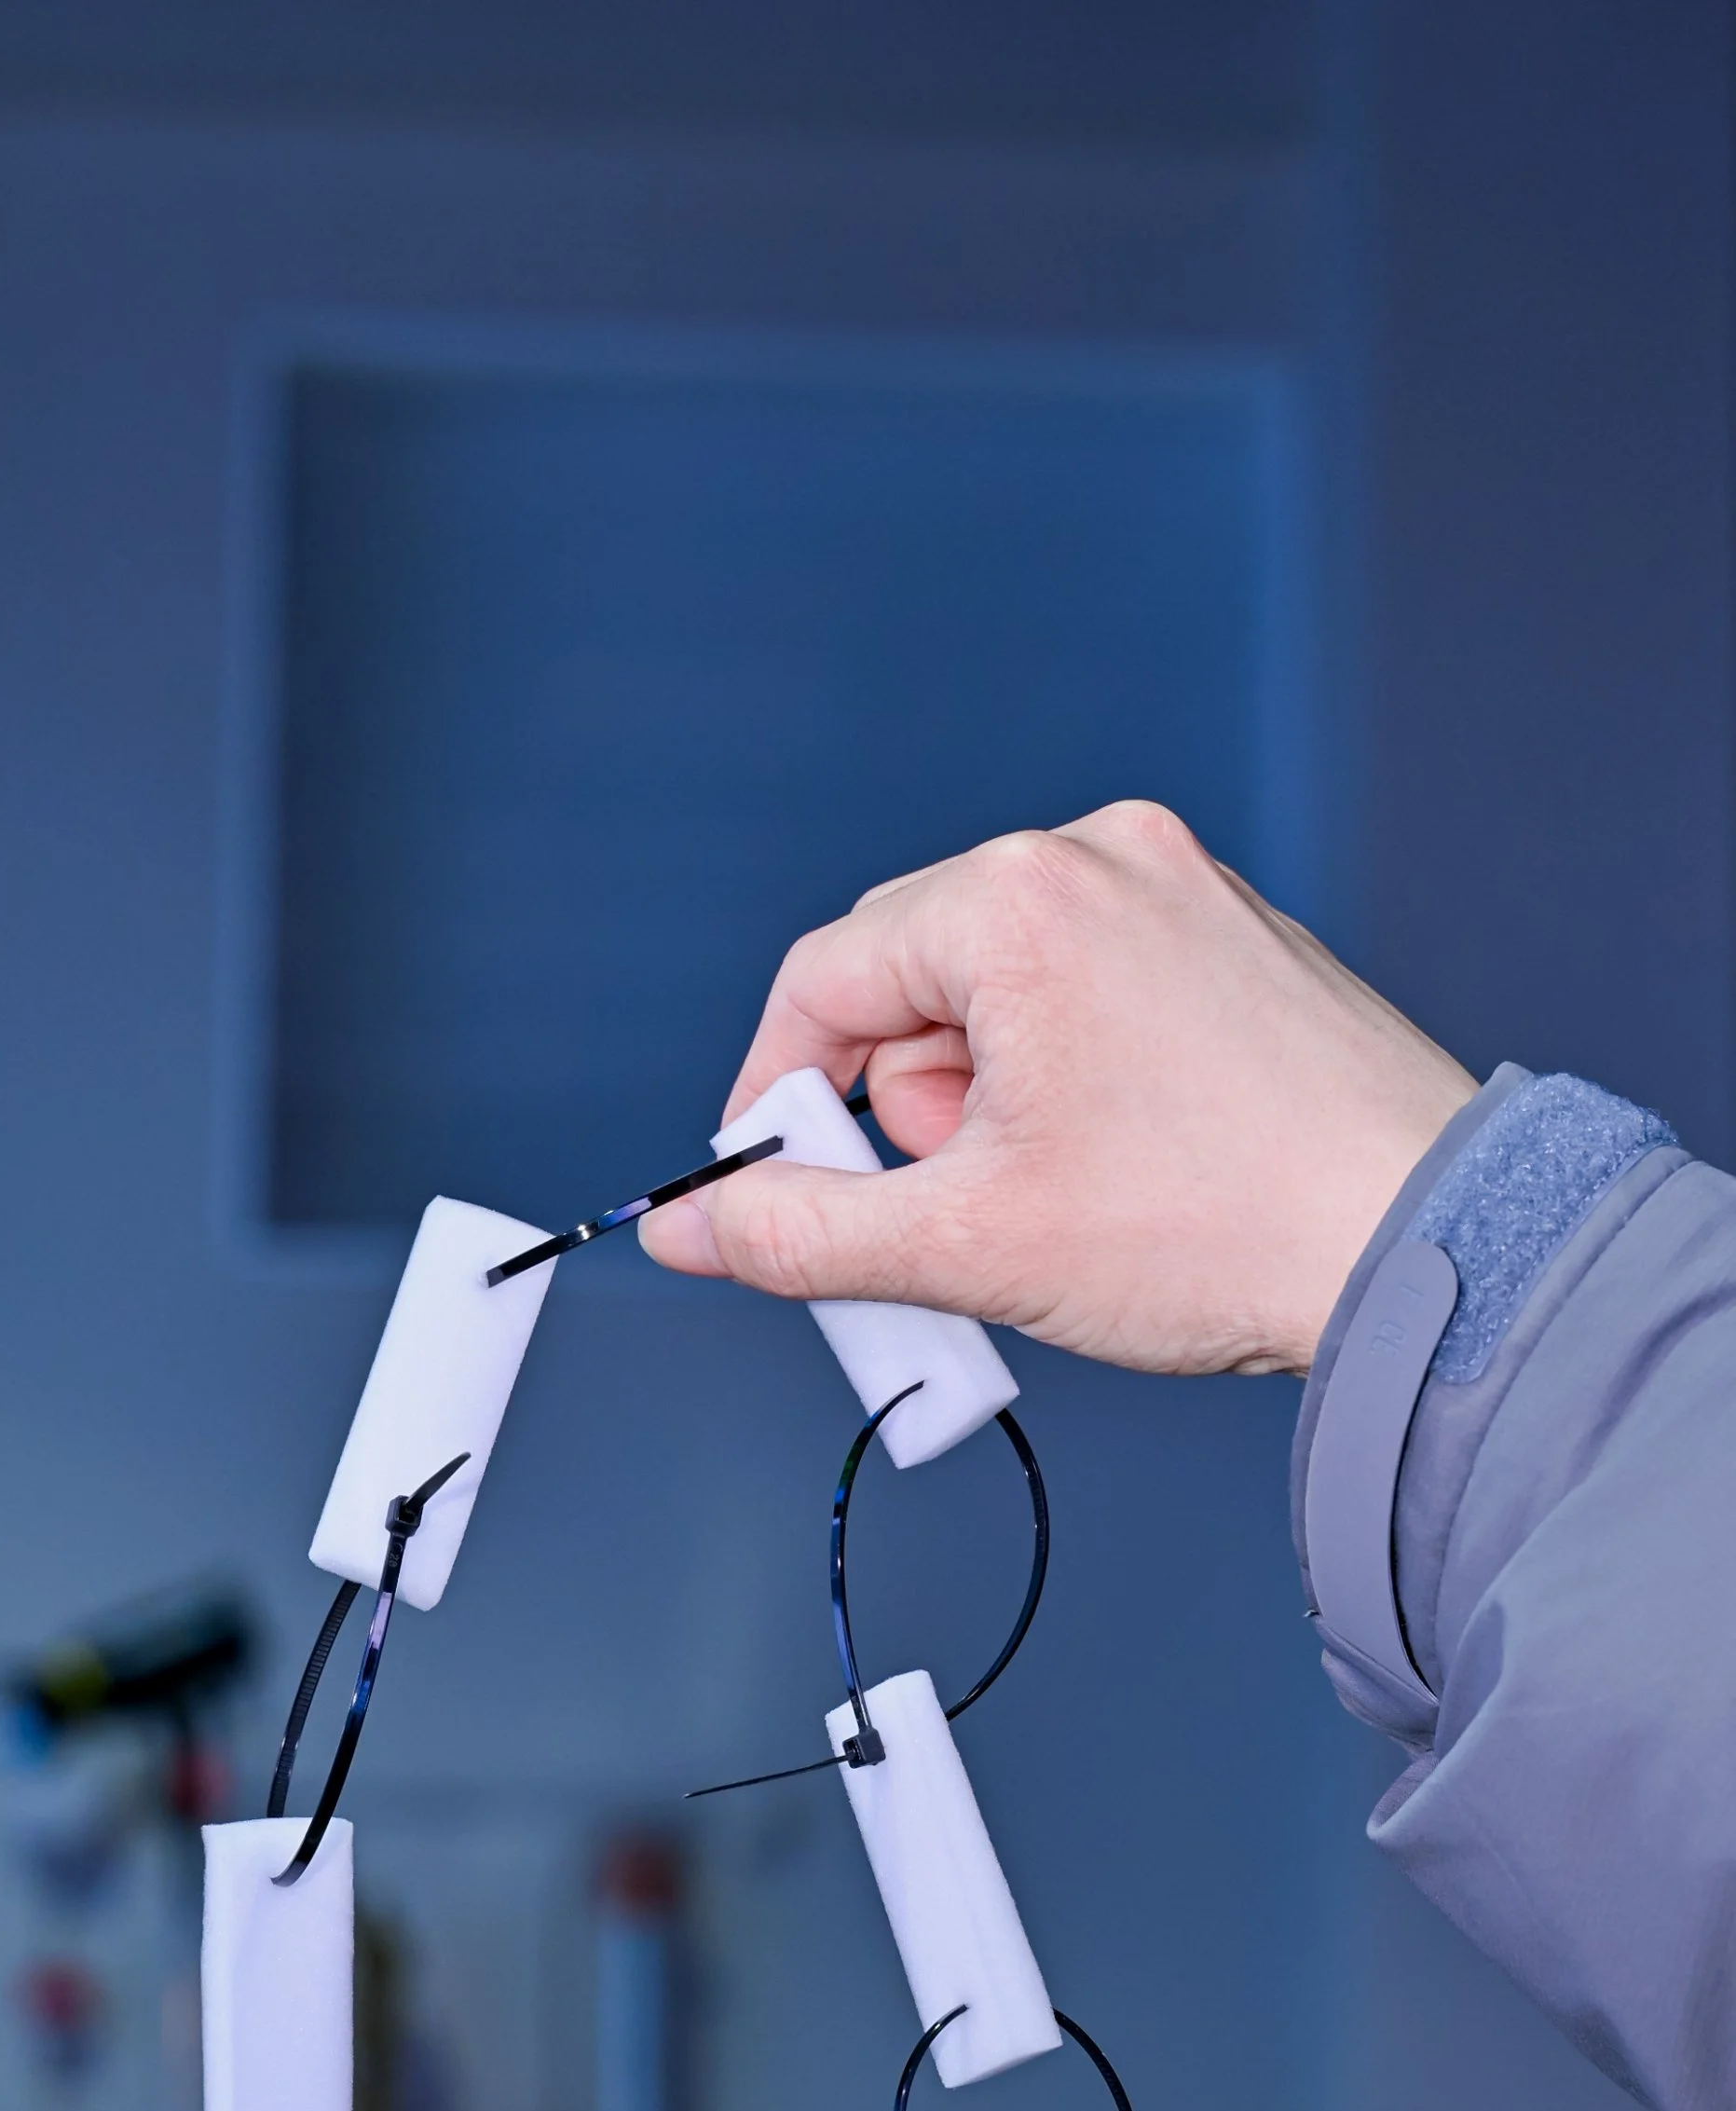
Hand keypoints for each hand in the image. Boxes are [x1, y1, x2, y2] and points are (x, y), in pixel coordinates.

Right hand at [640, 804, 1475, 1375]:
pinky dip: (1069, 1076)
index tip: (777, 1190)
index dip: (777, 1096)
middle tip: (950, 1215)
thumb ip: (802, 1234)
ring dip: (988, 1100)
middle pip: (913, 977)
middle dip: (902, 1108)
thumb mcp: (969, 1244)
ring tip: (1054, 1201)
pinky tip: (1120, 1169)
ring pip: (1006, 990)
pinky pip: (1096, 990)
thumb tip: (690, 1228)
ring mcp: (1184, 888)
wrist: (1427, 1246)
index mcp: (1020, 899)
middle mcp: (1102, 858)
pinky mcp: (1240, 937)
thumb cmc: (1215, 1231)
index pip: (824, 980)